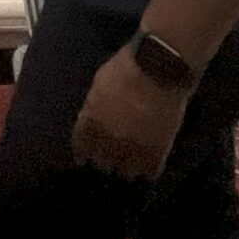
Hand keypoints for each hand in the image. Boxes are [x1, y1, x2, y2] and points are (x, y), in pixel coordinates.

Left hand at [69, 44, 193, 181]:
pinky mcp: (157, 149)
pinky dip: (149, 170)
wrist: (158, 68)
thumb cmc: (127, 67)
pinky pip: (150, 171)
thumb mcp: (100, 83)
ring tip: (130, 166)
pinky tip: (149, 168)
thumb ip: (94, 104)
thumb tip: (93, 115)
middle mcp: (109, 139)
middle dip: (104, 159)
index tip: (83, 156)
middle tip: (109, 159)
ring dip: (126, 168)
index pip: (81, 145)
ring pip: (125, 172)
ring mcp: (134, 146)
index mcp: (91, 121)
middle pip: (101, 161)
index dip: (82, 151)